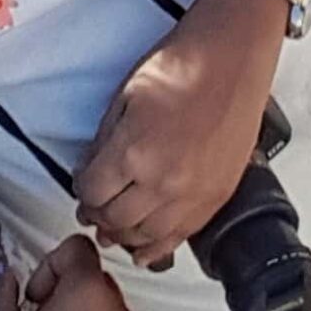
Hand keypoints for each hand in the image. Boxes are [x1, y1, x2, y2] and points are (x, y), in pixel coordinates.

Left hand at [73, 0, 281, 267]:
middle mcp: (163, 181)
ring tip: (112, 228)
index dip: (81, 190)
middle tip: (91, 208)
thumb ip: (104, 141)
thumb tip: (89, 172)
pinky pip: (179, 237)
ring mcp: (192, 195)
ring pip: (146, 236)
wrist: (230, 61)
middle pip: (115, 219)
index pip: (92, 191)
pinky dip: (157, 248)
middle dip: (97, 214)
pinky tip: (144, 250)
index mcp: (134, 151)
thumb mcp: (125, 95)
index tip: (81, 185)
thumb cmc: (181, 66)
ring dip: (124, 234)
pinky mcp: (215, 199)